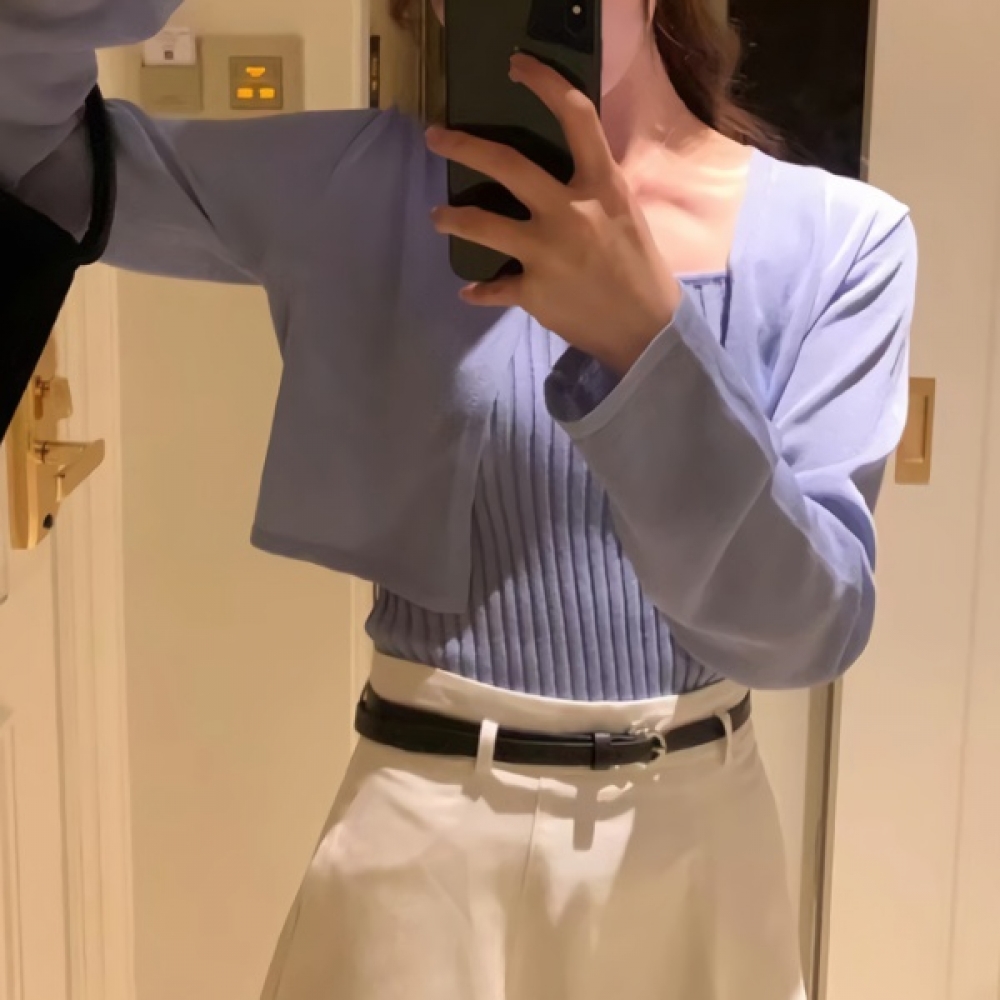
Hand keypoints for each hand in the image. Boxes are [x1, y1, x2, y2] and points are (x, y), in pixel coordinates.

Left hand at [426, 52, 680, 374]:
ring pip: (483, 225)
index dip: (544, 83)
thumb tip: (561, 169)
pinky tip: (470, 292)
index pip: (576, 118)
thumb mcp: (624, 213)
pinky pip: (494, 288)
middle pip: (507, 165)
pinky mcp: (533, 291)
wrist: (645, 328)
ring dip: (454, 218)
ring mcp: (548, 253)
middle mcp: (570, 213)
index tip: (517, 67)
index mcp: (601, 186)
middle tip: (435, 138)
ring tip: (439, 217)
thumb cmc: (639, 267)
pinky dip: (480, 291)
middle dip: (464, 147)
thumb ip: (592, 188)